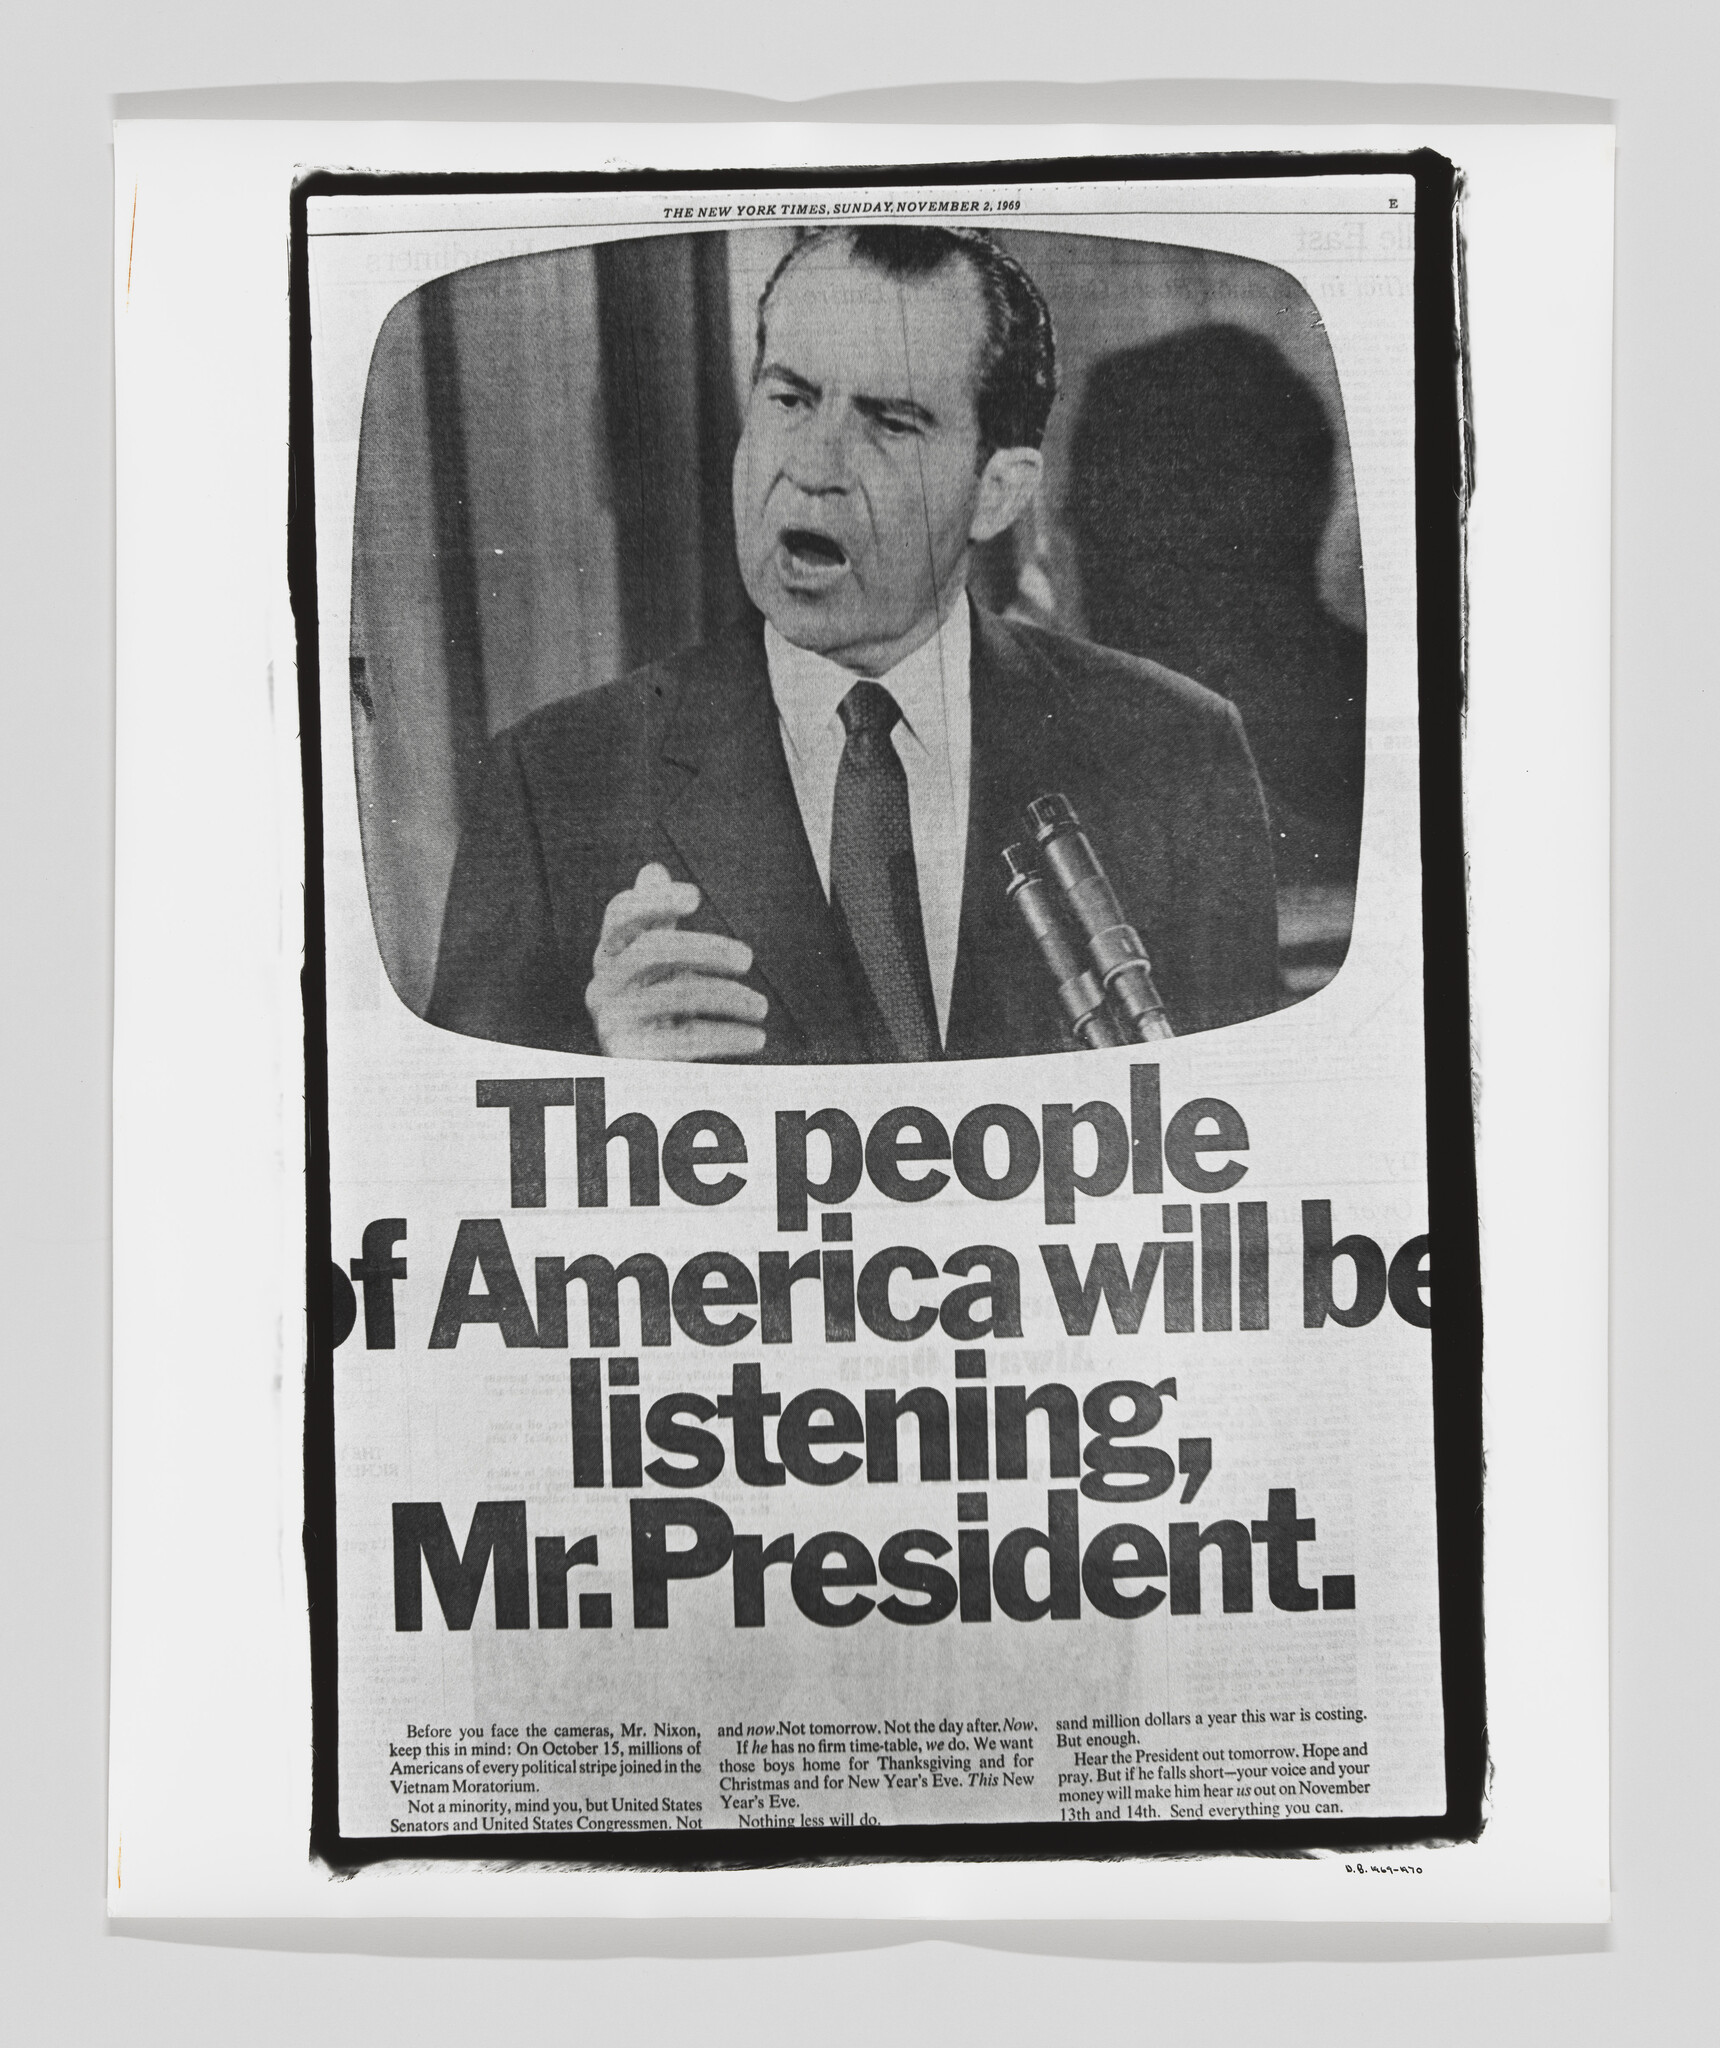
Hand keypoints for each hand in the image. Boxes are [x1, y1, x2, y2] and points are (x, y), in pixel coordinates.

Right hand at [585, 863, 767, 1060]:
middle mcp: (602, 985)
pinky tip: (754, 1038)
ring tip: (760, 1007)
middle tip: (748, 959)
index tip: (695, 898)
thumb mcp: (656, 966)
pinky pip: (688, 1039)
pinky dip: (728, 1036)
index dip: (655, 900)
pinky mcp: (631, 1057)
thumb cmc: (656, 1010)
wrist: (641, 1078)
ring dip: (730, 997)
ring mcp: (612, 1021)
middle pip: (653, 948)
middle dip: (706, 948)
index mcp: (609, 956)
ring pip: (678, 993)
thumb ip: (655, 921)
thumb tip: (653, 870)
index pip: (621, 914)